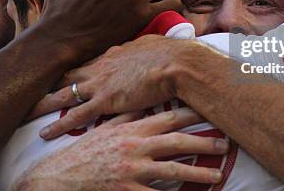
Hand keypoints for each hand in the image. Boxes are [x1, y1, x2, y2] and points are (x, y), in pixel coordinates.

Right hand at [12, 108, 226, 190]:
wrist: (57, 178)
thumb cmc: (83, 153)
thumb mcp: (104, 129)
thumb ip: (126, 116)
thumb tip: (144, 104)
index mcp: (131, 129)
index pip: (167, 119)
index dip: (190, 114)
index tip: (209, 111)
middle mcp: (135, 147)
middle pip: (176, 142)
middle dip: (204, 141)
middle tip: (225, 143)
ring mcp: (132, 171)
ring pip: (173, 170)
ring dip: (198, 172)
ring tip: (218, 175)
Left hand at [34, 35, 205, 139]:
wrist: (176, 62)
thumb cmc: (169, 53)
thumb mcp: (149, 44)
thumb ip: (139, 48)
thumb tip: (142, 47)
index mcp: (110, 54)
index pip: (81, 62)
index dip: (65, 68)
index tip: (52, 72)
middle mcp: (99, 67)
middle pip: (64, 75)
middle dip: (44, 83)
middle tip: (26, 87)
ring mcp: (100, 83)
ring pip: (63, 95)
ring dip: (42, 104)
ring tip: (24, 112)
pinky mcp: (106, 101)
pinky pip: (76, 116)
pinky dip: (59, 126)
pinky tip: (44, 134)